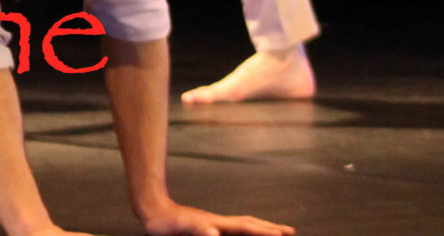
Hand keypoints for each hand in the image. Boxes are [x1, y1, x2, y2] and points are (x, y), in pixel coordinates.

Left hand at [139, 200, 294, 235]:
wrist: (151, 210)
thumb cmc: (164, 222)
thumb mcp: (181, 227)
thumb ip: (198, 229)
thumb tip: (215, 234)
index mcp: (217, 224)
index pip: (247, 228)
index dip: (265, 231)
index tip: (284, 234)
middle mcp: (219, 223)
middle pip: (251, 224)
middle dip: (271, 227)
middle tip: (291, 231)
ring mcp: (214, 225)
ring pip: (244, 226)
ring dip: (261, 227)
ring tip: (276, 231)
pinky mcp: (207, 228)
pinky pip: (234, 230)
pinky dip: (246, 231)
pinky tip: (246, 234)